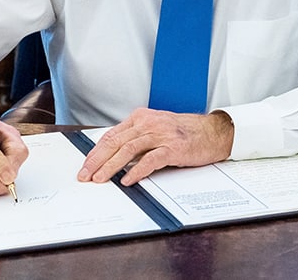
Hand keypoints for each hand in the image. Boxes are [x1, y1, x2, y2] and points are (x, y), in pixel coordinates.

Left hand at [77, 109, 233, 185]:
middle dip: (97, 160)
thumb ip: (136, 137)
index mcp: (141, 117)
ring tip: (100, 179)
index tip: (85, 165)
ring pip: (128, 150)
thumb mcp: (156, 127)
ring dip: (111, 166)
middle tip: (85, 175)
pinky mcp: (173, 147)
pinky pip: (150, 160)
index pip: (111, 135)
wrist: (213, 131)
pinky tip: (127, 180)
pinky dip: (137, 171)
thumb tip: (112, 155)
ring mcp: (161, 134)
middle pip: (115, 142)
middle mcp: (148, 123)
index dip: (95, 152)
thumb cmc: (184, 131)